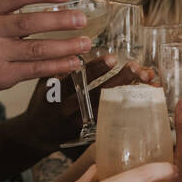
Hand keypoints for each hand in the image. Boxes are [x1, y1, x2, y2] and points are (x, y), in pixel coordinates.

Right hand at [0, 0, 92, 102]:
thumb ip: (15, 15)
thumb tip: (59, 10)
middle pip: (29, 22)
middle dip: (59, 21)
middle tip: (82, 19)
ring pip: (36, 49)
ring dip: (64, 46)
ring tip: (85, 43)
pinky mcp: (3, 75)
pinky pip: (35, 69)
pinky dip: (56, 66)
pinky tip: (73, 62)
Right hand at [22, 58, 154, 148]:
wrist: (35, 135)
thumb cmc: (43, 103)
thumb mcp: (43, 82)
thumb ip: (58, 67)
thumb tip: (76, 46)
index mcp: (55, 95)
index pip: (76, 80)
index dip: (95, 69)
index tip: (112, 58)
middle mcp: (67, 111)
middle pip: (97, 96)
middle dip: (119, 81)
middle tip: (137, 67)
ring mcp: (79, 125)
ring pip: (107, 110)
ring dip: (127, 96)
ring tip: (145, 82)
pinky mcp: (88, 135)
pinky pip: (110, 122)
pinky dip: (126, 111)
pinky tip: (142, 101)